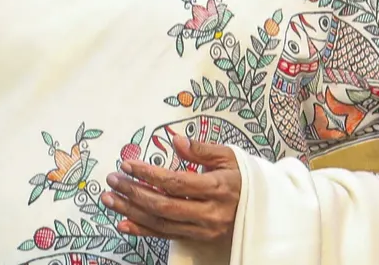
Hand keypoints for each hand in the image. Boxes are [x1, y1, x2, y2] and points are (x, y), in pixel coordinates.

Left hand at [101, 134, 240, 244]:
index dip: (149, 174)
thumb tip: (175, 140)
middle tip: (112, 179)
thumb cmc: (246, 177)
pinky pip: (168, 235)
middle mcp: (211, 212)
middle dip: (134, 192)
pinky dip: (143, 230)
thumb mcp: (230, 156)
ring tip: (109, 199)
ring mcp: (205, 229)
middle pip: (164, 205)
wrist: (269, 208)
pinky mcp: (201, 237)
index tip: (128, 164)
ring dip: (132, 211)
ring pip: (162, 223)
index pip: (176, 183)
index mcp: (219, 188)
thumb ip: (202, 149)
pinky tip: (124, 223)